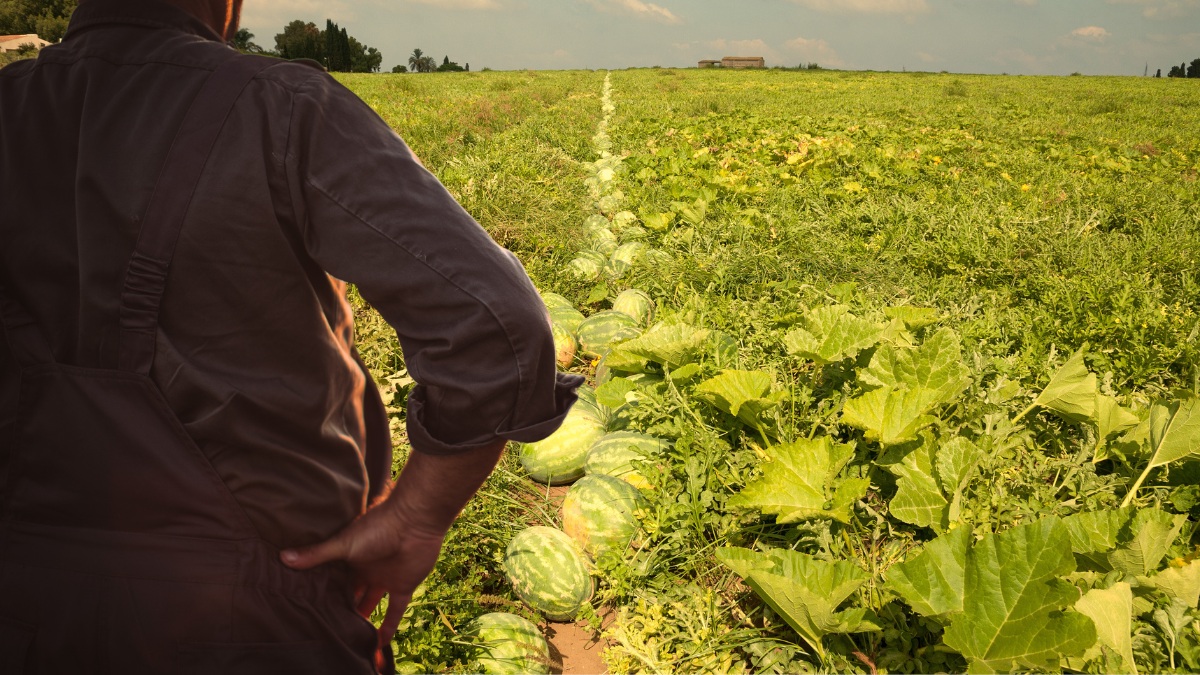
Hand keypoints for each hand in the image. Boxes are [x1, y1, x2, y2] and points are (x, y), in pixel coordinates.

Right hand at [279, 500, 445, 646]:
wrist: (414, 522)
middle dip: (341, 607)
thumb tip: (282, 557)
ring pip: (371, 603)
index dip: (323, 592)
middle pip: (351, 593)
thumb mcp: (343, 543)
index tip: (308, 607)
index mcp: (350, 557)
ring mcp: (384, 578)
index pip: (334, 579)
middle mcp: (366, 569)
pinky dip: (388, 627)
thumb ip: (316, 554)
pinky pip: (395, 611)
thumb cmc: (378, 527)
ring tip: (346, 637)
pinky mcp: (403, 586)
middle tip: (325, 625)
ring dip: (362, 618)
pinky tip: (379, 644)